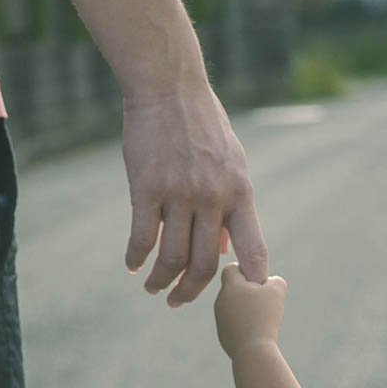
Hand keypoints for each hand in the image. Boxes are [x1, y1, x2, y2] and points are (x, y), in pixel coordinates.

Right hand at [122, 83, 268, 306]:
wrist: (169, 87)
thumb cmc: (201, 123)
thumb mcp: (231, 162)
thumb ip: (230, 205)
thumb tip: (225, 248)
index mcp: (240, 192)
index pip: (253, 249)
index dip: (251, 280)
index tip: (243, 300)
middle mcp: (213, 197)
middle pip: (205, 263)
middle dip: (192, 291)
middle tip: (179, 301)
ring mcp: (180, 194)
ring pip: (172, 256)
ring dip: (161, 280)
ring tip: (154, 288)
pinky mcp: (147, 188)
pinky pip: (143, 237)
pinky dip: (137, 257)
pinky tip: (133, 264)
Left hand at [214, 263, 287, 359]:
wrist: (253, 351)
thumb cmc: (264, 317)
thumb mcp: (277, 291)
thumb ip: (275, 280)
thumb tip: (269, 283)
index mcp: (229, 287)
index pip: (231, 268)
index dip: (246, 271)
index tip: (259, 282)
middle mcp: (220, 301)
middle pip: (235, 289)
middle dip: (250, 292)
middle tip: (265, 302)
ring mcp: (220, 320)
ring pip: (235, 308)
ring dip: (248, 309)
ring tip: (263, 319)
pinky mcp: (223, 336)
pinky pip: (235, 324)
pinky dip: (246, 325)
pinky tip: (257, 332)